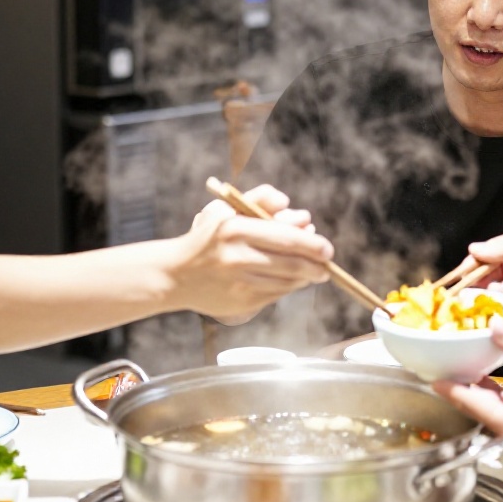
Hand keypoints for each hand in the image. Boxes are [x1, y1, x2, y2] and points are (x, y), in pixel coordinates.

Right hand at [171, 184, 332, 321]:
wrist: (175, 275)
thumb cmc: (206, 238)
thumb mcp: (224, 210)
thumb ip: (259, 199)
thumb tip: (289, 205)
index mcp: (236, 228)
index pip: (286, 237)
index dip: (313, 245)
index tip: (327, 249)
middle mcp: (238, 256)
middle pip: (292, 263)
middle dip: (317, 266)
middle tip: (327, 266)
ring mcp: (240, 282)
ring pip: (287, 282)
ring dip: (306, 279)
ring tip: (314, 274)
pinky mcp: (241, 303)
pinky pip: (275, 295)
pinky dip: (288, 289)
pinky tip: (292, 282)